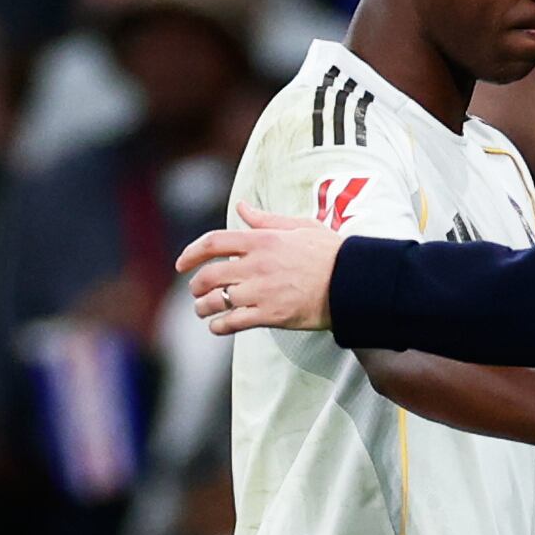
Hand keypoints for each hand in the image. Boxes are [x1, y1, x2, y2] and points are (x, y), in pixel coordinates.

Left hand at [179, 204, 343, 332]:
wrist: (353, 281)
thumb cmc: (330, 252)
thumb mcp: (299, 226)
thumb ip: (265, 220)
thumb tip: (242, 207)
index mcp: (261, 241)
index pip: (213, 242)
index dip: (191, 253)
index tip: (181, 264)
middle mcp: (256, 265)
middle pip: (208, 275)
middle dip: (195, 286)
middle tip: (195, 291)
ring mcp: (262, 291)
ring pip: (216, 301)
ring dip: (203, 308)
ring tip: (203, 310)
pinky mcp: (271, 315)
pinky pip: (233, 322)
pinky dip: (219, 326)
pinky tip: (217, 327)